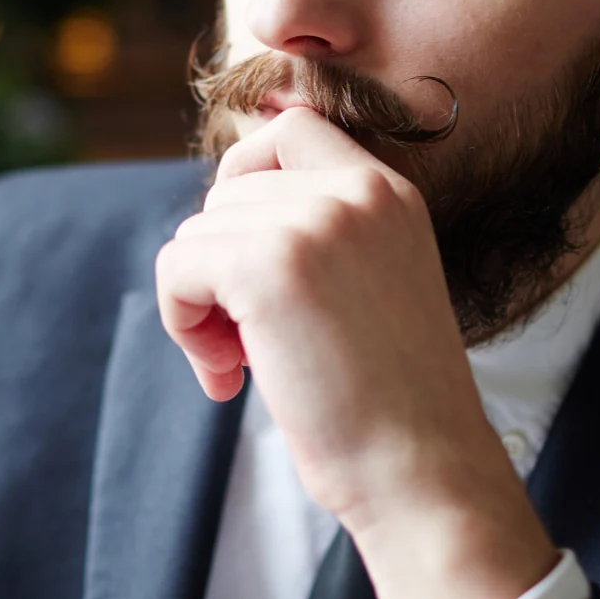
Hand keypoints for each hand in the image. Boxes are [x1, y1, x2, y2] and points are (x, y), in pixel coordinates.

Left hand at [155, 107, 557, 598]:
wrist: (422, 470)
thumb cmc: (390, 401)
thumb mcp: (371, 284)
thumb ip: (316, 234)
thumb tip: (213, 216)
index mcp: (389, 192)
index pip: (292, 128)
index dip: (244, 178)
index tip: (242, 252)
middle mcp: (356, 192)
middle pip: (229, 193)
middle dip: (221, 266)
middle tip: (248, 343)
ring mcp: (314, 223)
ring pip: (196, 233)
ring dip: (201, 304)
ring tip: (244, 364)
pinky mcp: (268, 265)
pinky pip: (177, 268)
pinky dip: (181, 322)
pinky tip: (226, 377)